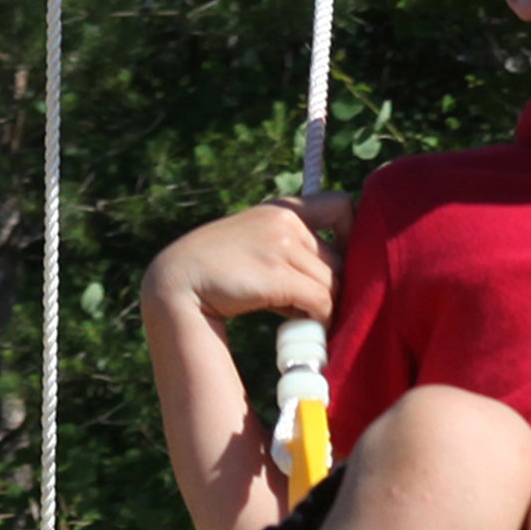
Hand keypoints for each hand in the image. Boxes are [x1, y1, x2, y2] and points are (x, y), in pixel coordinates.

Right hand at [140, 192, 354, 329]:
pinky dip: (318, 318)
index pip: (342, 205)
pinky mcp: (277, 275)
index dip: (353, 233)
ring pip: (334, 284)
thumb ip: (292, 251)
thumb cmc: (220, 272)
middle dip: (334, 286)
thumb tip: (338, 283)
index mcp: (282, 210)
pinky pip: (321, 301)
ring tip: (299, 315)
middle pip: (342, 260)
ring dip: (324, 306)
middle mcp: (285, 221)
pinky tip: (300, 324)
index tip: (341, 258)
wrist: (177, 281)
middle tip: (314, 306)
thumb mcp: (258, 245)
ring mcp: (281, 246)